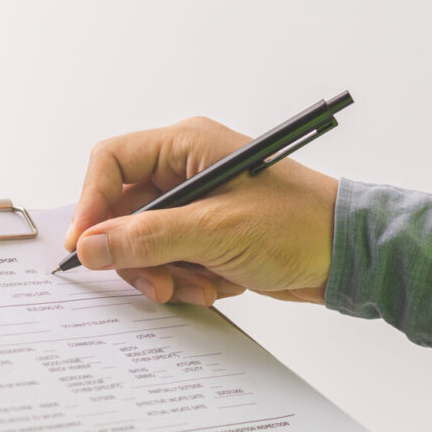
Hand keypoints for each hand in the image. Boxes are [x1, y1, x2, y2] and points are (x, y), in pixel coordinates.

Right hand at [67, 116, 340, 305]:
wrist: (346, 255)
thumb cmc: (299, 226)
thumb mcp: (215, 232)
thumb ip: (147, 239)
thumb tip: (90, 245)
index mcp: (187, 146)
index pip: (112, 163)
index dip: (91, 204)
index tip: (84, 247)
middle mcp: (187, 170)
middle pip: (124, 211)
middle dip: (137, 254)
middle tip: (156, 282)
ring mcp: (198, 205)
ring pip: (145, 243)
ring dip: (166, 273)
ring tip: (201, 285)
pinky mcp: (208, 236)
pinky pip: (172, 261)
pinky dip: (189, 280)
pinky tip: (221, 283)